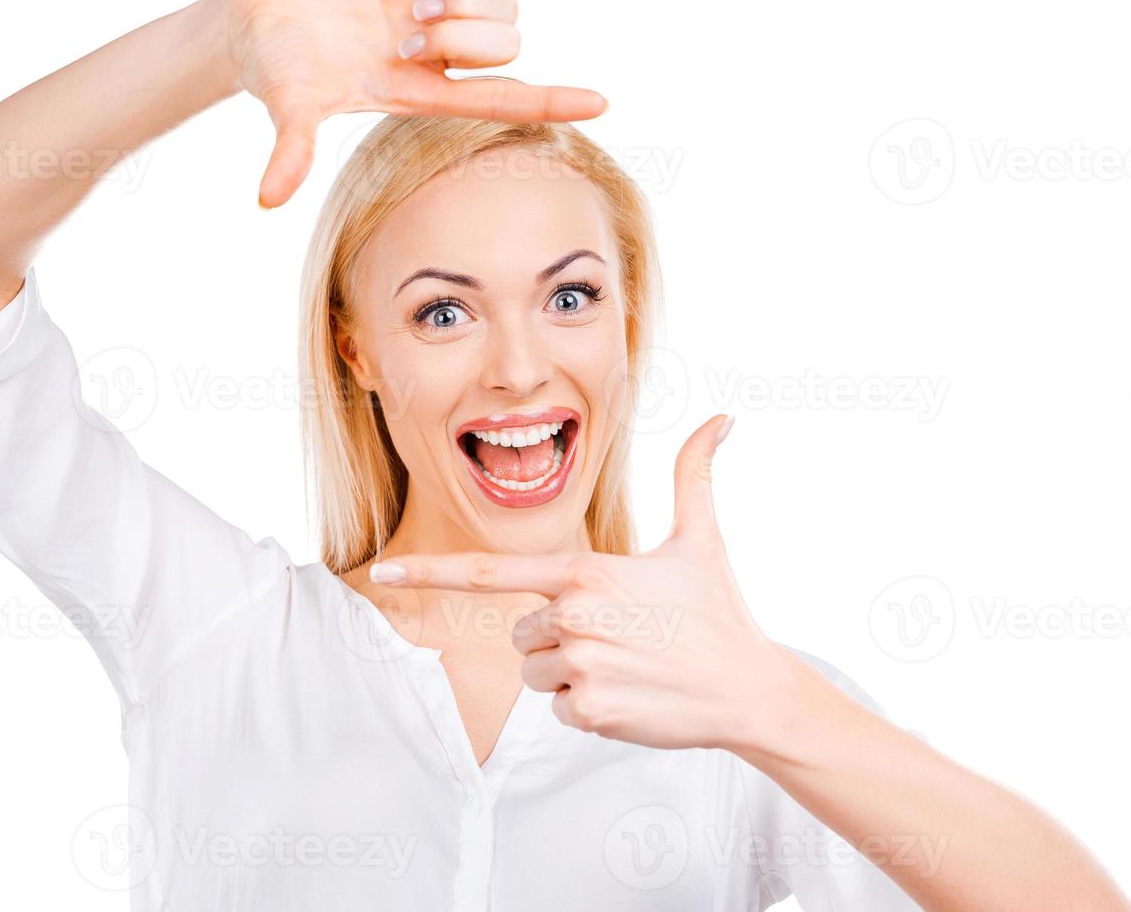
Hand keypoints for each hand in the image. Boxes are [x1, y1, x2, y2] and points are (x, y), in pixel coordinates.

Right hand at [222, 0, 607, 206]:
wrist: (254, 16)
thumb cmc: (273, 67)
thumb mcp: (286, 106)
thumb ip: (289, 151)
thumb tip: (265, 200)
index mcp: (418, 94)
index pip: (504, 100)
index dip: (553, 100)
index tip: (603, 102)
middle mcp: (437, 56)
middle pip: (508, 46)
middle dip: (468, 35)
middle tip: (408, 33)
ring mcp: (434, 11)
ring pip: (501, 4)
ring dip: (461, 0)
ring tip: (406, 2)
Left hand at [374, 415, 790, 751]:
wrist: (750, 689)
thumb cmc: (718, 612)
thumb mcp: (701, 539)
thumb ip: (695, 474)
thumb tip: (723, 418)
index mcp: (584, 573)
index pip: (488, 573)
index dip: (429, 571)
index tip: (381, 572)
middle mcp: (574, 618)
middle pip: (522, 635)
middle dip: (558, 639)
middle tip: (618, 637)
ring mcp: (581, 667)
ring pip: (536, 674)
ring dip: (572, 675)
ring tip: (626, 665)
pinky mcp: (592, 712)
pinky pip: (560, 711)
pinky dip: (590, 709)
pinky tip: (631, 696)